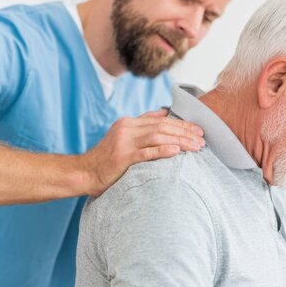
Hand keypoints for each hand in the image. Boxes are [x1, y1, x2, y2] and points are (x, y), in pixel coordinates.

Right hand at [82, 109, 204, 196]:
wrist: (83, 173)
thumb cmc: (106, 160)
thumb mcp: (122, 137)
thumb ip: (142, 125)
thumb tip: (164, 113)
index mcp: (128, 123)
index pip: (160, 120)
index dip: (181, 124)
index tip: (197, 130)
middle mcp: (126, 129)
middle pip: (162, 126)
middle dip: (184, 132)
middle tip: (202, 138)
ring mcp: (124, 142)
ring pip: (157, 137)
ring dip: (179, 141)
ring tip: (195, 146)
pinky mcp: (122, 157)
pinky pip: (146, 152)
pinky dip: (162, 151)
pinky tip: (176, 151)